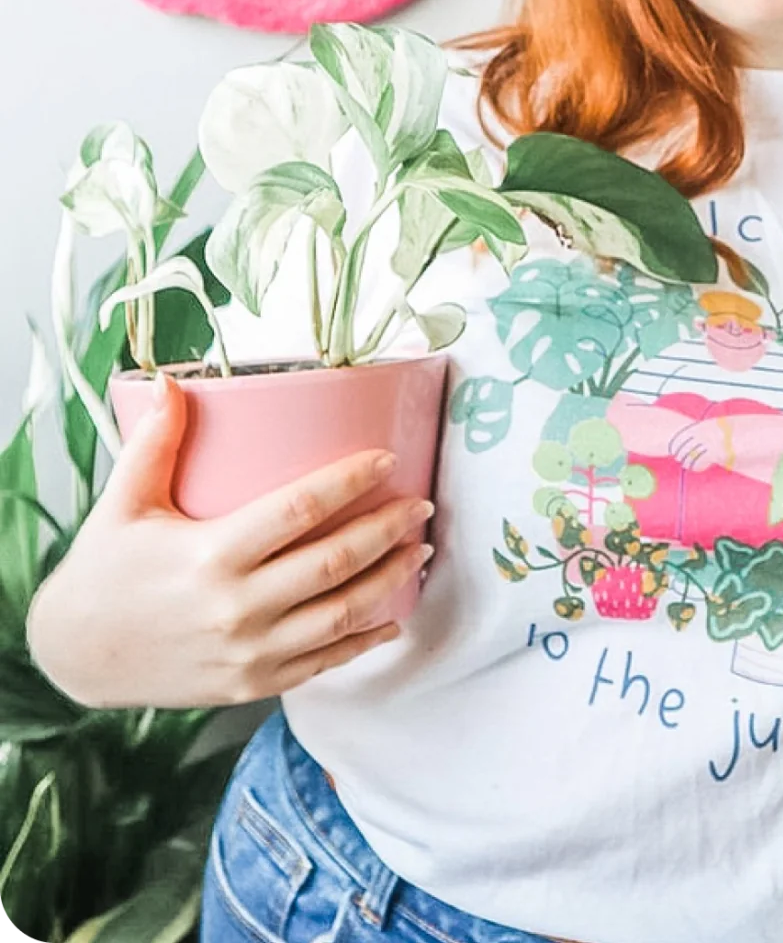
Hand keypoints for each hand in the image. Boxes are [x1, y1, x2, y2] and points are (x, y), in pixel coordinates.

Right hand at [25, 374, 430, 709]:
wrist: (75, 656)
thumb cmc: (105, 572)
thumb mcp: (123, 503)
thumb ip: (154, 443)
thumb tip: (175, 382)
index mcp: (211, 554)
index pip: (299, 509)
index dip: (351, 481)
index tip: (388, 458)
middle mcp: (236, 607)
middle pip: (335, 562)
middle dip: (388, 530)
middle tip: (422, 504)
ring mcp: (249, 651)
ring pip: (341, 614)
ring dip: (390, 581)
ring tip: (421, 550)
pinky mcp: (253, 684)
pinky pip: (324, 662)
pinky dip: (365, 640)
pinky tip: (393, 617)